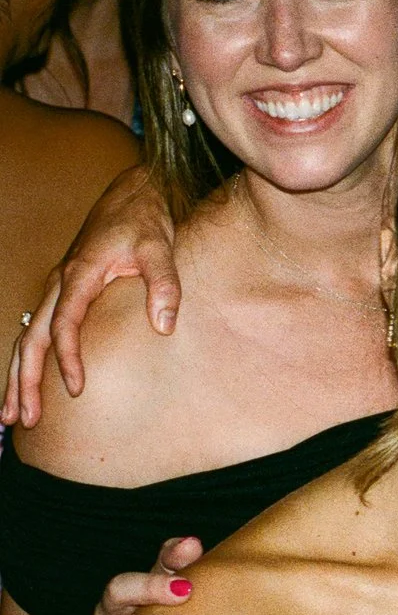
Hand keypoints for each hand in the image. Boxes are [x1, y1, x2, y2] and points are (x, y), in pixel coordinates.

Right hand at [4, 166, 179, 428]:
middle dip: (24, 380)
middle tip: (22, 420)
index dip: (68, 359)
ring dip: (17, 377)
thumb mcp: (160, 248)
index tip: (76, 389)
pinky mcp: (63, 291)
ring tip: (11, 416)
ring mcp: (57, 287)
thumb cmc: (146, 220)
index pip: (64, 326)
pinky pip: (36, 330)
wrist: (133, 194)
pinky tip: (26, 385)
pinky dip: (26, 360)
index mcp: (79, 275)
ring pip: (26, 338)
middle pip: (31, 339)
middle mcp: (59, 283)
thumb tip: (165, 326)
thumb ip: (165, 285)